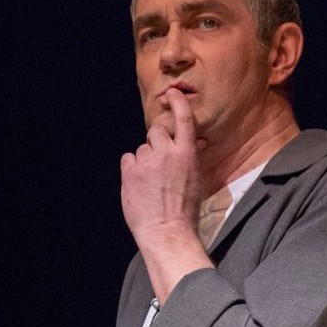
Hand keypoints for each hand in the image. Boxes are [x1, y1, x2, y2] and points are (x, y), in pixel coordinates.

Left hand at [120, 88, 206, 298]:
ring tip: (151, 181)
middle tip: (160, 160)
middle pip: (156, 131)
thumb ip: (191, 158)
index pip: (183, 119)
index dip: (177, 103)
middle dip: (157, 140)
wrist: (167, 232)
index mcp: (187, 154)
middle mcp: (166, 153)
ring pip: (142, 148)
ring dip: (145, 159)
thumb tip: (195, 143)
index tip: (172, 93)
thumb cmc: (186, 211)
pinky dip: (132, 168)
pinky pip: (128, 159)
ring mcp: (146, 162)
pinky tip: (139, 184)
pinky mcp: (130, 172)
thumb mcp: (197, 181)